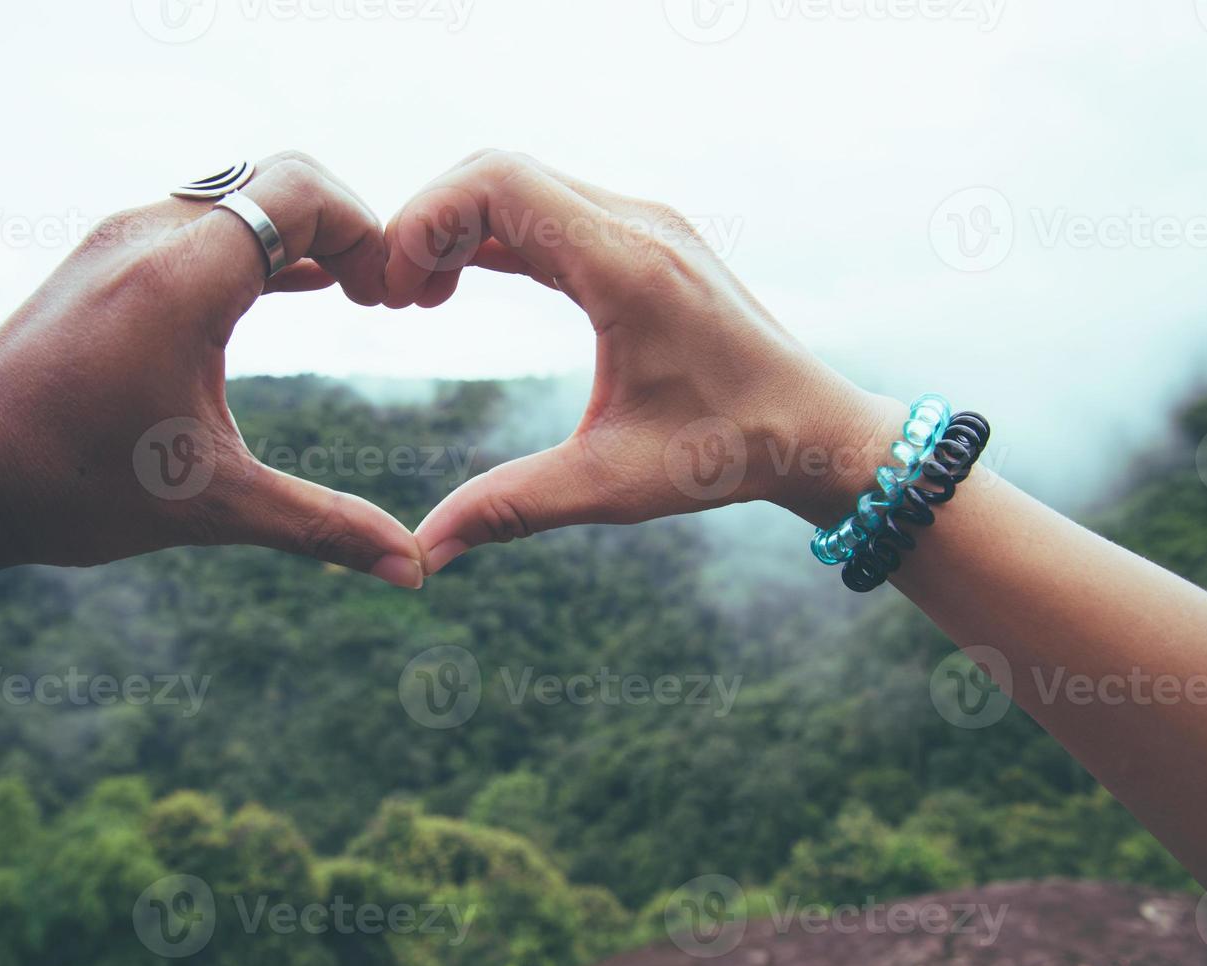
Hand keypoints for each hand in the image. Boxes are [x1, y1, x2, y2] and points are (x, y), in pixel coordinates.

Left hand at [0, 152, 424, 588]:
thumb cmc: (72, 484)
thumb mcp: (212, 505)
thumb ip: (321, 526)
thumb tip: (410, 569)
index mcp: (181, 277)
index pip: (300, 191)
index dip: (365, 232)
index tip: (387, 300)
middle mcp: (149, 236)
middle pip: (277, 179)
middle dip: (343, 228)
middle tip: (376, 298)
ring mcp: (120, 240)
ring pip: (237, 197)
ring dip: (299, 235)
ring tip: (347, 295)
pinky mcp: (104, 260)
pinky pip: (201, 222)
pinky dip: (256, 246)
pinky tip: (294, 290)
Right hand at [384, 151, 900, 574]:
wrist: (813, 430)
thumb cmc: (726, 454)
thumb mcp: (610, 485)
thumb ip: (510, 507)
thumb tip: (424, 553)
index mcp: (628, 265)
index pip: (498, 182)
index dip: (424, 221)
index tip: (394, 296)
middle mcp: (637, 224)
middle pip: (497, 171)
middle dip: (428, 224)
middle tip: (393, 301)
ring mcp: (645, 224)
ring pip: (521, 184)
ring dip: (458, 228)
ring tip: (419, 300)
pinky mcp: (646, 238)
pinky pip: (550, 210)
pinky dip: (495, 237)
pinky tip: (460, 286)